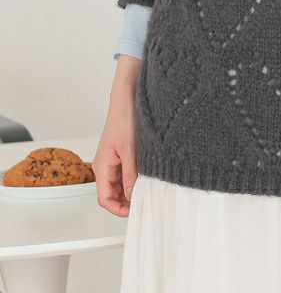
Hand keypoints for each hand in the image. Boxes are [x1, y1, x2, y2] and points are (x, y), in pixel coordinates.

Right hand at [93, 91, 137, 216]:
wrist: (127, 98)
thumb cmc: (124, 119)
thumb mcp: (130, 150)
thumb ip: (130, 174)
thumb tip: (133, 196)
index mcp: (102, 167)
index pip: (105, 199)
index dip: (118, 209)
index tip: (135, 212)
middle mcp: (105, 165)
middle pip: (112, 194)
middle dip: (126, 201)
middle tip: (145, 202)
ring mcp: (113, 160)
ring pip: (120, 184)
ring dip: (131, 189)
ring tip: (148, 190)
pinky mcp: (121, 153)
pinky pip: (125, 172)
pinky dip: (134, 178)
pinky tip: (147, 176)